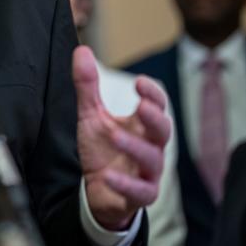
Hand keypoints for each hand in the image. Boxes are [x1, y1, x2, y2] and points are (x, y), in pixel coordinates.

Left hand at [73, 45, 170, 230]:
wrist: (99, 190)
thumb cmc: (102, 149)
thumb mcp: (91, 115)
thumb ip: (88, 85)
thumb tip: (82, 50)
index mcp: (142, 126)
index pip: (157, 106)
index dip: (152, 94)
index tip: (139, 82)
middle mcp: (151, 147)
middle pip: (163, 131)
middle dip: (154, 118)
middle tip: (141, 106)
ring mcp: (148, 172)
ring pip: (152, 159)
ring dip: (135, 147)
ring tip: (114, 135)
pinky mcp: (140, 195)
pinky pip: (140, 191)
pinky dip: (125, 184)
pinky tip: (108, 175)